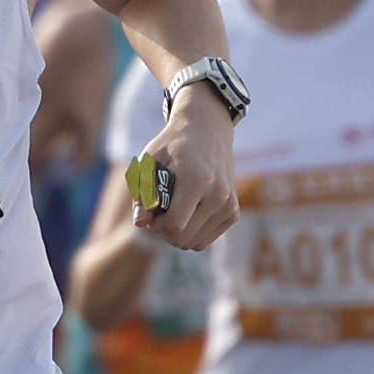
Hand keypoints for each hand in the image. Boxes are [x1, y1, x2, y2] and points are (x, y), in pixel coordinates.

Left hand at [136, 97, 239, 251]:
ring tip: (170, 212)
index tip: (149, 213)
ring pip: (195, 243)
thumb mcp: (150, 162)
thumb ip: (142, 193)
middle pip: (183, 239)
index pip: (174, 225)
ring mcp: (229, 205)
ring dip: (177, 234)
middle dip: (163, 232)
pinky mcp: (233, 212)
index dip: (155, 226)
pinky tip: (186, 212)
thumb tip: (140, 223)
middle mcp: (218, 194)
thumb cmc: (172, 145)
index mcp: (197, 179)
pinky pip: (205, 240)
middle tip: (157, 214)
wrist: (208, 130)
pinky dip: (191, 232)